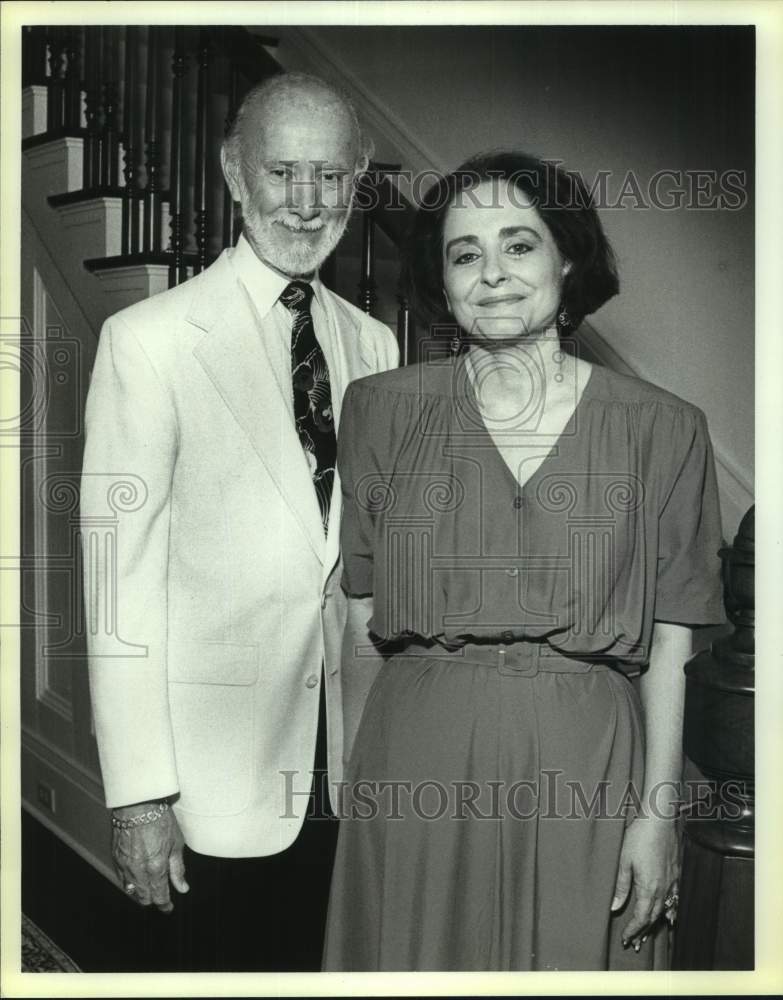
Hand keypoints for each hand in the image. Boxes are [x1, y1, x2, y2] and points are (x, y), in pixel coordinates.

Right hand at [111, 802, 188, 912]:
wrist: (138, 804)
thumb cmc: (160, 820)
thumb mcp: (176, 843)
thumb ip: (178, 869)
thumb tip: (183, 888)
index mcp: (155, 868)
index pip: (159, 896)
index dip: (165, 905)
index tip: (169, 908)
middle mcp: (138, 871)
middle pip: (144, 898)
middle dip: (153, 900)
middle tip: (161, 897)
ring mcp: (124, 866)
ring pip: (131, 891)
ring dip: (141, 894)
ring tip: (150, 890)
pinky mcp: (116, 859)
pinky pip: (122, 879)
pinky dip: (130, 883)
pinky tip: (137, 879)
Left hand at [610, 816, 678, 949]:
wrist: (659, 820)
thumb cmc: (639, 837)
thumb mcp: (623, 860)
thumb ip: (621, 886)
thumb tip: (614, 907)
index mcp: (649, 887)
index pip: (641, 917)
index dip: (633, 930)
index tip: (625, 939)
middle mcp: (663, 889)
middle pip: (653, 917)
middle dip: (643, 931)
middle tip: (633, 943)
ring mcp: (672, 882)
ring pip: (664, 911)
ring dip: (654, 924)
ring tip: (646, 936)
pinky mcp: (676, 875)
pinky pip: (674, 900)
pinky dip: (669, 912)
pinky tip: (668, 917)